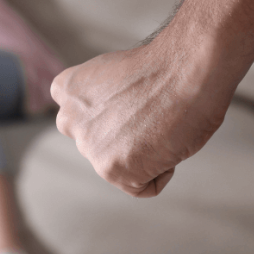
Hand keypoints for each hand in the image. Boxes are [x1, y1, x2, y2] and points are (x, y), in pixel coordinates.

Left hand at [50, 34, 234, 196]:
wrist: (185, 71)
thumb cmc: (164, 67)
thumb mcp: (112, 74)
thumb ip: (100, 100)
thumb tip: (113, 123)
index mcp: (67, 89)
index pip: (78, 118)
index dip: (110, 115)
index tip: (131, 104)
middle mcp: (70, 119)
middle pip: (99, 144)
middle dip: (122, 138)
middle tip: (152, 116)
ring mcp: (89, 147)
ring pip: (119, 165)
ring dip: (142, 154)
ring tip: (161, 125)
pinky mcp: (111, 169)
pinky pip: (142, 186)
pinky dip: (162, 172)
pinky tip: (168, 143)